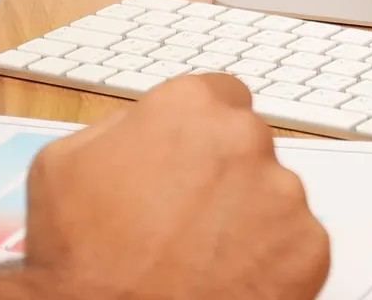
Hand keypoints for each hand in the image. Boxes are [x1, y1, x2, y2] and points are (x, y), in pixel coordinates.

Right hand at [9, 75, 330, 299]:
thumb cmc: (83, 259)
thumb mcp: (64, 161)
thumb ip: (120, 128)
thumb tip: (143, 127)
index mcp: (188, 106)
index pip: (220, 94)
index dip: (202, 131)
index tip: (195, 155)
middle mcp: (242, 139)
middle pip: (247, 142)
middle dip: (224, 172)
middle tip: (188, 214)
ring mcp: (282, 194)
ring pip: (273, 193)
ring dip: (248, 215)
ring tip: (201, 253)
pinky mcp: (308, 249)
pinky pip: (295, 243)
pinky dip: (270, 260)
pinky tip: (225, 276)